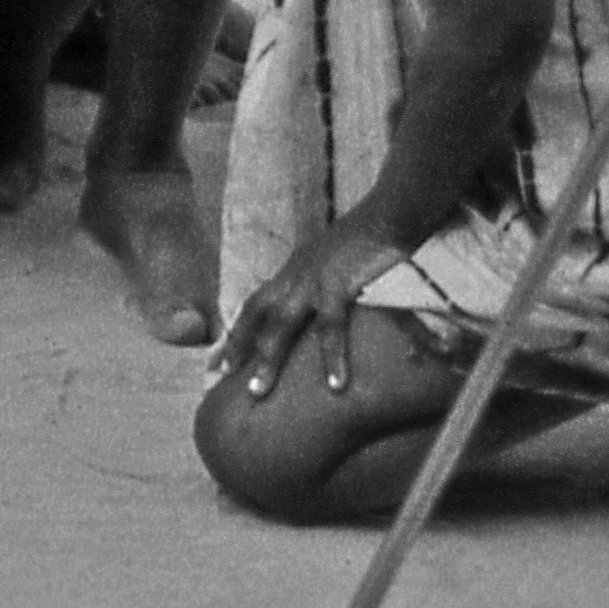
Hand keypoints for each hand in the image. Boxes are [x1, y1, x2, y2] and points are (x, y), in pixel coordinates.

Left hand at [218, 215, 410, 402]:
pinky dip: (332, 356)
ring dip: (268, 359)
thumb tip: (321, 311)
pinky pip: (330, 327)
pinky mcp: (336, 284)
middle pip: (255, 314)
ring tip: (258, 392)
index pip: (255, 303)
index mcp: (293, 270)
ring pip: (280, 325)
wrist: (389, 215)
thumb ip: (321, 284)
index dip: (238, 330)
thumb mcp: (335, 262)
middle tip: (219, 374)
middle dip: (236, 345)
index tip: (219, 356)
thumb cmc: (370, 240)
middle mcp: (294, 274)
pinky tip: (335, 384)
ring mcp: (311, 279)